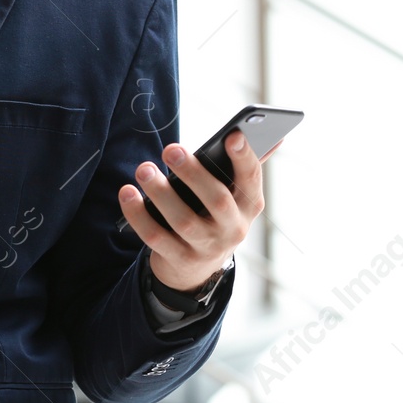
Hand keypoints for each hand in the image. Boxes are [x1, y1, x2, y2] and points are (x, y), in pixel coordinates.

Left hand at [117, 132, 282, 292]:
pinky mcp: (178, 259)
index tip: (232, 135)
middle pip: (216, 200)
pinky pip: (156, 237)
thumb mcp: (234, 196)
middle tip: (170, 149)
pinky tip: (127, 193)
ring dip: (161, 192)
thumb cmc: (214, 215)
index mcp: (249, 206)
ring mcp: (206, 247)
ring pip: (183, 220)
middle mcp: (232, 229)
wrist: (198, 268)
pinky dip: (138, 214)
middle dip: (193, 173)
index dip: (244, 158)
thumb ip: (246, 167)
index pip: (251, 179)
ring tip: (144, 169)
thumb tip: (276, 137)